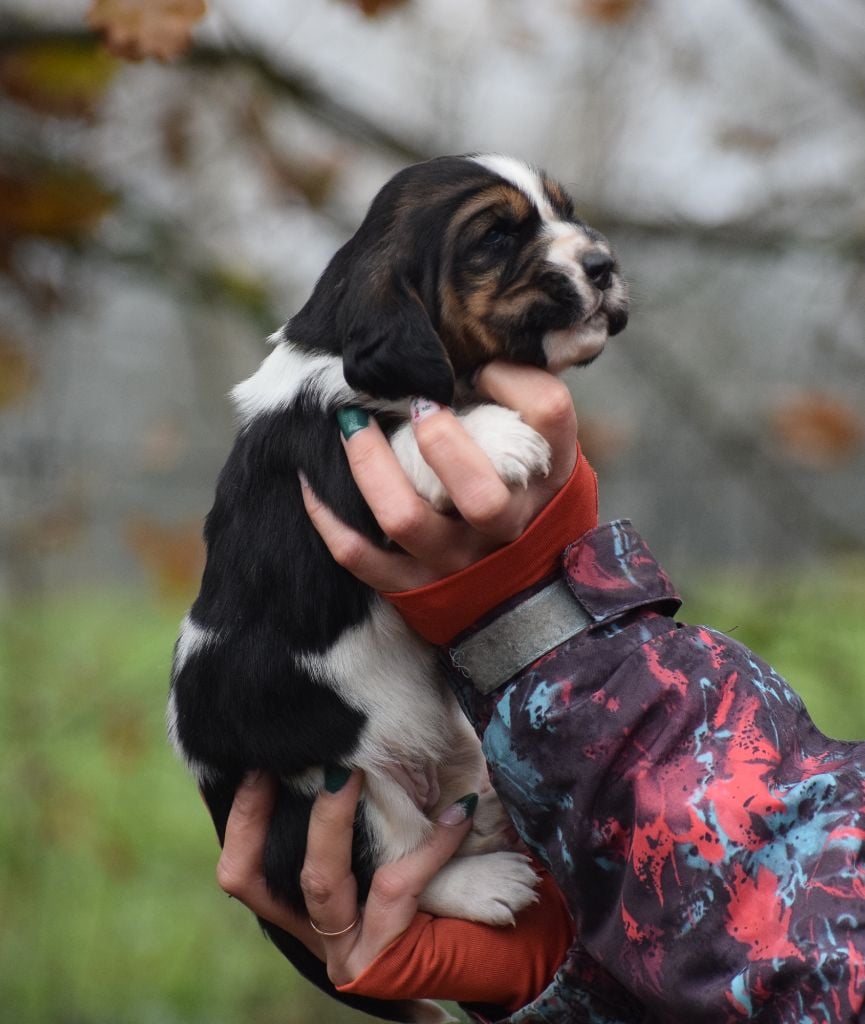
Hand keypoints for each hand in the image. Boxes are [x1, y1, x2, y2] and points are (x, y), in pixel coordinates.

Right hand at [216, 772, 476, 986]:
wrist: (494, 960)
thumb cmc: (445, 899)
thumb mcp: (393, 856)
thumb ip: (368, 821)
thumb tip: (348, 748)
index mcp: (304, 908)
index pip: (244, 868)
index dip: (241, 815)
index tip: (252, 760)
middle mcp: (313, 933)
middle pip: (257, 875)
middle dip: (262, 809)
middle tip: (289, 755)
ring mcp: (342, 953)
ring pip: (321, 879)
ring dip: (333, 817)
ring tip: (349, 770)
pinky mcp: (379, 964)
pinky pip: (395, 887)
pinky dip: (429, 843)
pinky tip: (459, 812)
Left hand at [300, 362, 577, 591]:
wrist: (526, 589)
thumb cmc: (528, 499)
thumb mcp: (547, 456)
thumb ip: (523, 404)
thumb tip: (467, 352)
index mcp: (548, 478)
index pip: (547, 416)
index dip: (511, 379)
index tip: (481, 367)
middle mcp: (506, 525)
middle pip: (480, 494)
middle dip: (440, 440)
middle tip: (417, 403)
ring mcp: (457, 562)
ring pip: (404, 518)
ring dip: (369, 464)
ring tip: (351, 424)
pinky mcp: (414, 587)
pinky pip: (359, 556)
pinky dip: (328, 517)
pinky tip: (312, 480)